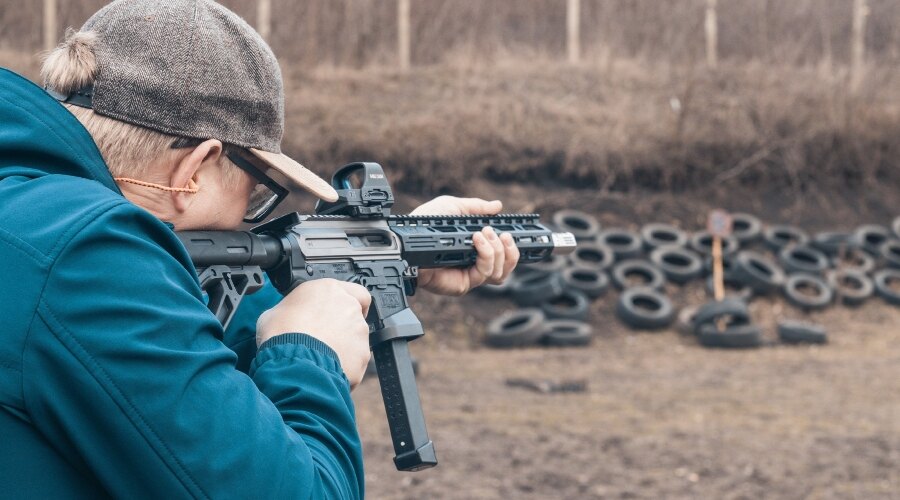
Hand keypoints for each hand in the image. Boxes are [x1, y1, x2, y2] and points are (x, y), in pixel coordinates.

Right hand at [256, 279, 371, 387]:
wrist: (293, 362)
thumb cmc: (282, 335)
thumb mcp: (274, 312)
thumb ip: (291, 309)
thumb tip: (287, 317)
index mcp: (329, 290)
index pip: (353, 290)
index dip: (348, 302)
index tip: (338, 311)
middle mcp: (348, 306)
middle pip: (353, 315)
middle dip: (341, 327)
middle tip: (323, 337)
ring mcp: (358, 330)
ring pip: (356, 338)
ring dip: (343, 346)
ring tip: (321, 356)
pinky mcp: (362, 354)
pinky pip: (356, 359)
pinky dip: (346, 364)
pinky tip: (327, 367)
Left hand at [410, 196, 519, 295]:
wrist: (409, 238)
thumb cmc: (425, 224)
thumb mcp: (454, 208)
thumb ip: (476, 208)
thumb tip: (497, 206)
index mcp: (475, 250)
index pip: (502, 256)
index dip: (512, 248)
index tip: (515, 234)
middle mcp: (474, 265)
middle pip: (506, 268)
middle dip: (511, 250)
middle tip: (502, 234)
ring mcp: (469, 276)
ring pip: (500, 273)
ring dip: (498, 251)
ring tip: (484, 234)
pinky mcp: (463, 284)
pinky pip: (484, 274)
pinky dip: (486, 254)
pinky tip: (477, 240)